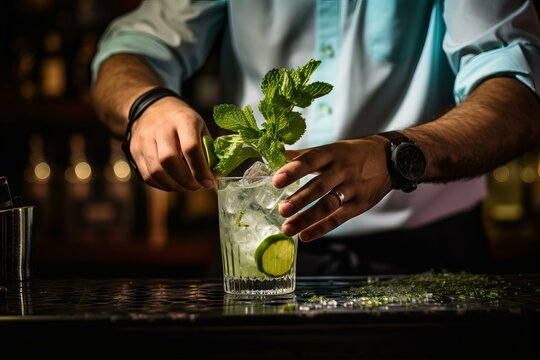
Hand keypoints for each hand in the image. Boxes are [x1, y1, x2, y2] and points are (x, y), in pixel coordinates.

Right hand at [128, 96, 215, 190]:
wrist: (153, 108)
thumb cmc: (182, 121)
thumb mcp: (200, 128)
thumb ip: (208, 151)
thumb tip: (215, 177)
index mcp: (183, 120)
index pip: (190, 147)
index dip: (200, 169)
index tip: (209, 183)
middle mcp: (161, 128)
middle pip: (169, 160)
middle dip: (186, 180)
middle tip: (197, 186)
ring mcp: (145, 139)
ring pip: (156, 171)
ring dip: (174, 186)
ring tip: (185, 186)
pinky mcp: (135, 150)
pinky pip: (147, 176)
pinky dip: (162, 185)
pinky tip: (173, 183)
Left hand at [272, 136, 392, 241]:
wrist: (391, 159)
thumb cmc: (353, 154)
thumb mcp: (332, 149)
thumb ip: (304, 155)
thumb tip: (275, 156)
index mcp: (333, 153)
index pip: (311, 160)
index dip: (293, 170)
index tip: (276, 181)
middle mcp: (343, 170)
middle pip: (319, 186)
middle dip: (300, 199)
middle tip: (282, 210)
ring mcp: (353, 188)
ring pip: (328, 205)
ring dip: (306, 218)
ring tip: (287, 228)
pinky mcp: (360, 204)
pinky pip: (338, 218)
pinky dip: (321, 228)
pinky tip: (305, 236)